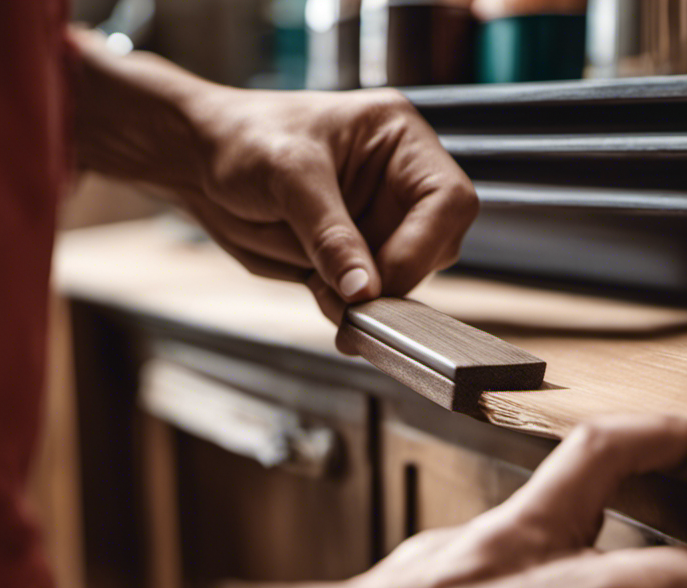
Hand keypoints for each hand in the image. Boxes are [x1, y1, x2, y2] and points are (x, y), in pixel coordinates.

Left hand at [183, 87, 478, 330]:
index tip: (380, 281)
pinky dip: (348, 308)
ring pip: (407, 279)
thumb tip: (365, 290)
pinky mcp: (358, 257)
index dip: (423, 246)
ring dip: (369, 298)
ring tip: (322, 290)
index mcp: (399, 138)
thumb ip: (330, 235)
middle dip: (396, 277)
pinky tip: (318, 293)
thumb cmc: (240, 140)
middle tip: (352, 299)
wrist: (196, 163)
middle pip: (437, 245)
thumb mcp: (287, 177)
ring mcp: (382, 222)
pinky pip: (371, 297)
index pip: (449, 200)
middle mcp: (400, 181)